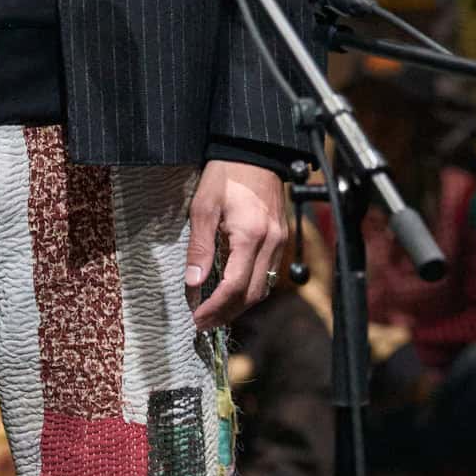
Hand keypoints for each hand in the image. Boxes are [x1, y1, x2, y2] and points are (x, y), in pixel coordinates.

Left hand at [184, 160, 288, 326]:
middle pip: (253, 294)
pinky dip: (250, 288)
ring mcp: (280, 242)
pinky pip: (269, 274)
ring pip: (264, 288)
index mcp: (251, 235)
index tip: (196, 318)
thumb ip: (200, 247)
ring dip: (239, 304)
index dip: (214, 307)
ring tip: (214, 311)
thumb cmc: (225, 175)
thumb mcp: (203, 208)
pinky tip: (232, 290)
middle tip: (202, 322)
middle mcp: (271, 243)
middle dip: (227, 313)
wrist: (253, 153)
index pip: (234, 286)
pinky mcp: (281, 239)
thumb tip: (194, 282)